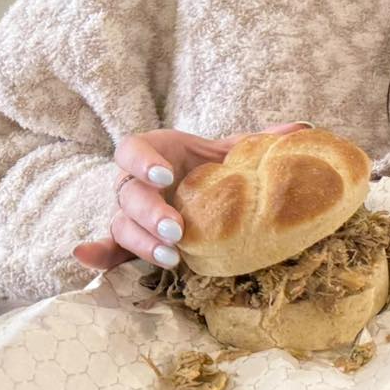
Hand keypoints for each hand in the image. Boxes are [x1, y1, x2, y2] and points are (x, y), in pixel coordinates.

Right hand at [71, 122, 308, 271]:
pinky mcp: (129, 239)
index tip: (165, 174)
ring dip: (141, 242)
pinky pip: (110, 248)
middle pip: (128, 194)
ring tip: (171, 257)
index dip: (143, 161)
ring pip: (122, 226)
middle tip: (177, 228)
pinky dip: (98, 255)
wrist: (201, 185)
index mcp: (155, 151)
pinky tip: (88, 258)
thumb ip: (259, 141)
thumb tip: (301, 130)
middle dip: (150, 212)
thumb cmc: (211, 166)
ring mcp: (129, 212)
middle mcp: (135, 181)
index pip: (133, 148)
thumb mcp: (231, 152)